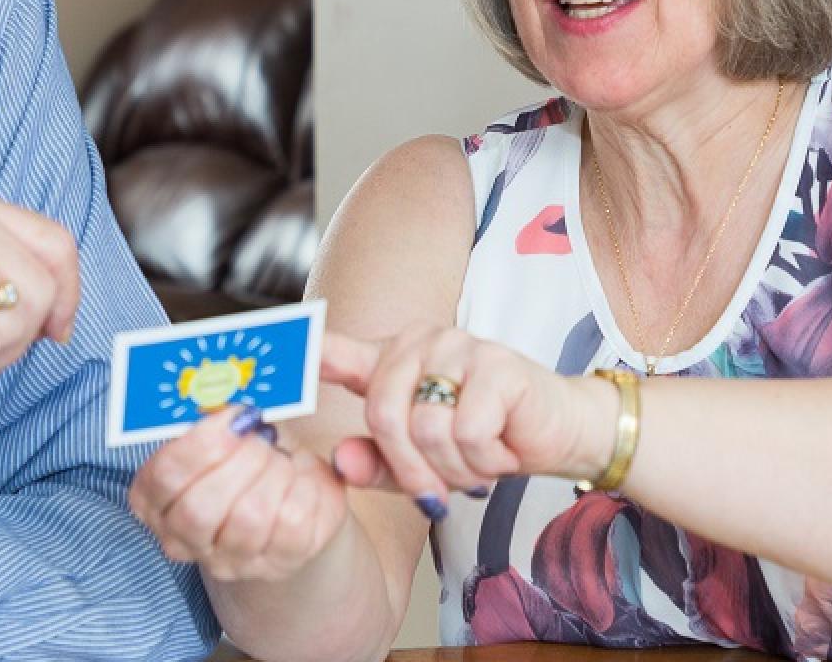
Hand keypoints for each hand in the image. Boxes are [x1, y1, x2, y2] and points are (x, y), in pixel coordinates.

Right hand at [128, 407, 349, 582]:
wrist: (289, 492)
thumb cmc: (246, 453)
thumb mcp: (222, 429)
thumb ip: (212, 411)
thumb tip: (225, 384)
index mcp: (154, 500)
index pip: (165, 477)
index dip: (201, 442)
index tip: (235, 414)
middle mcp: (184, 539)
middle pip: (199, 510)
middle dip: (238, 461)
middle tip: (261, 437)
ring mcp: (230, 560)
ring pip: (248, 520)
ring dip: (272, 473)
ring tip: (279, 457)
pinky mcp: (279, 563)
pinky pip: (293, 526)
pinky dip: (304, 488)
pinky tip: (300, 477)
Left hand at [321, 329, 611, 503]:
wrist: (558, 433)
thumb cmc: (483, 440)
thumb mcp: (420, 461)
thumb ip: (375, 462)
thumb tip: (339, 461)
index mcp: (392, 357)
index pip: (337, 350)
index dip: (303, 353)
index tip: (273, 351)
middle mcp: (421, 341)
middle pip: (383, 415)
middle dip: (410, 469)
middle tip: (441, 489)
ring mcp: (460, 348)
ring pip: (427, 429)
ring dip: (454, 468)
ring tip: (477, 463)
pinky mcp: (498, 366)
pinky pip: (467, 432)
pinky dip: (484, 459)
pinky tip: (502, 449)